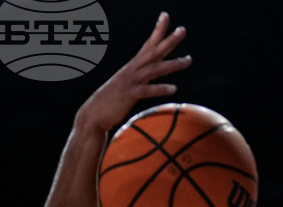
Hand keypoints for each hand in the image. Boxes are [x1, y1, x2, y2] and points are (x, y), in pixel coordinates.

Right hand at [75, 12, 190, 133]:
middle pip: (153, 52)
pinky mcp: (128, 95)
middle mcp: (131, 70)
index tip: (165, 16)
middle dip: (168, 41)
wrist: (94, 114)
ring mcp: (129, 81)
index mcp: (132, 67)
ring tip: (188, 60)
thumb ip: (141, 77)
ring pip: (154, 69)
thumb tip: (154, 73)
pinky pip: (147, 90)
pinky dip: (160, 89)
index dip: (157, 31)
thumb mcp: (127, 85)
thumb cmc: (111, 101)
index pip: (147, 45)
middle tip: (183, 30)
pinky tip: (173, 89)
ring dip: (172, 64)